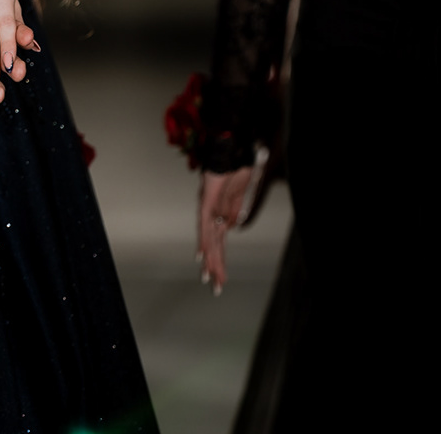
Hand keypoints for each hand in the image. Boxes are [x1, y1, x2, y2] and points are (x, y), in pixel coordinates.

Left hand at [197, 167, 253, 292]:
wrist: (232, 150)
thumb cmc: (235, 169)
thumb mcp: (239, 195)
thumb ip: (233, 211)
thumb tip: (231, 229)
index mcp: (220, 214)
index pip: (220, 242)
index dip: (220, 260)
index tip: (220, 278)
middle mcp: (212, 213)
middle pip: (213, 245)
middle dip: (215, 268)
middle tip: (215, 289)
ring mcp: (208, 208)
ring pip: (208, 240)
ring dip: (210, 260)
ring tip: (210, 279)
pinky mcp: (207, 201)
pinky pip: (204, 224)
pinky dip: (203, 240)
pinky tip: (202, 255)